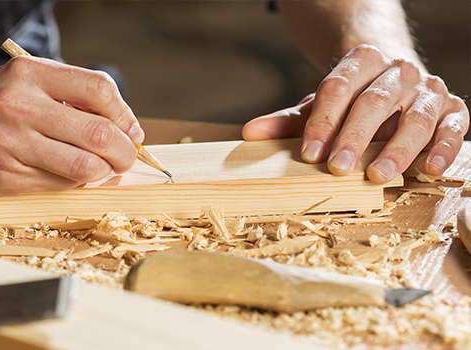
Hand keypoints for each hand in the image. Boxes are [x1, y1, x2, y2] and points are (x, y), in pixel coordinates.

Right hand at [0, 56, 143, 196]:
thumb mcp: (18, 84)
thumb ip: (65, 96)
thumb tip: (121, 125)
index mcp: (28, 74)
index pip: (100, 89)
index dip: (125, 114)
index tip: (130, 131)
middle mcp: (19, 105)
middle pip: (99, 132)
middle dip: (124, 151)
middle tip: (126, 157)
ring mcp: (10, 143)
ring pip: (84, 166)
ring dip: (104, 173)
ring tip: (102, 170)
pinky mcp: (4, 176)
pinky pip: (59, 184)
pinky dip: (77, 183)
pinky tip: (74, 176)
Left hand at [243, 44, 468, 182]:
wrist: (394, 81)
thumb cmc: (353, 101)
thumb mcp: (321, 106)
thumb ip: (290, 121)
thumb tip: (251, 133)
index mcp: (361, 61)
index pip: (337, 88)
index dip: (322, 122)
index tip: (309, 153)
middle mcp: (398, 70)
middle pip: (373, 102)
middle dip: (353, 137)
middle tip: (337, 168)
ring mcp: (428, 89)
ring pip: (415, 117)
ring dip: (396, 149)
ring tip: (377, 176)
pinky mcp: (452, 110)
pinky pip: (454, 128)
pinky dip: (445, 148)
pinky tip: (428, 169)